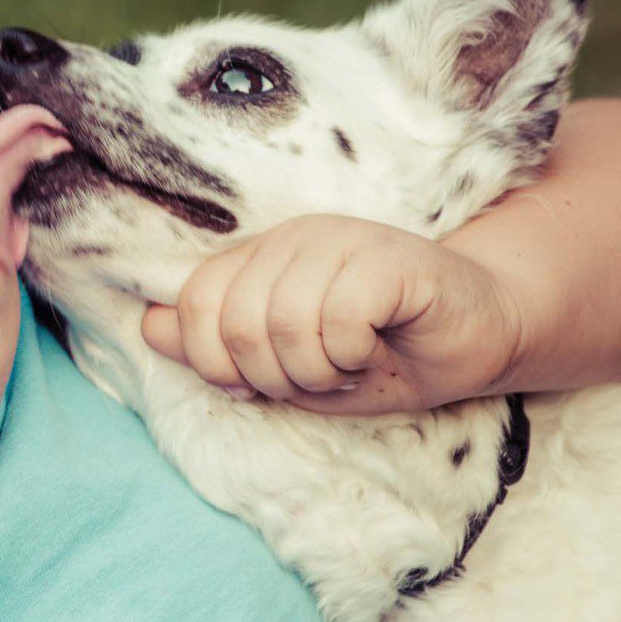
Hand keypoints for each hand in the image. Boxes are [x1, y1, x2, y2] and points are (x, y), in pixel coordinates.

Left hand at [140, 215, 524, 414]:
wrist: (472, 341)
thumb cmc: (376, 355)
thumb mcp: (281, 364)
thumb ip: (214, 345)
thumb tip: (148, 324)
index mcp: (259, 256)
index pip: (194, 303)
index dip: (215, 363)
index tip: (257, 384)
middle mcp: (293, 238)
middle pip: (235, 323)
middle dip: (275, 377)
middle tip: (320, 377)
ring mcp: (340, 239)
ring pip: (284, 325)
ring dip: (318, 372)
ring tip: (348, 367)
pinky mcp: (388, 256)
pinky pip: (338, 320)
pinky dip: (352, 357)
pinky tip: (375, 351)